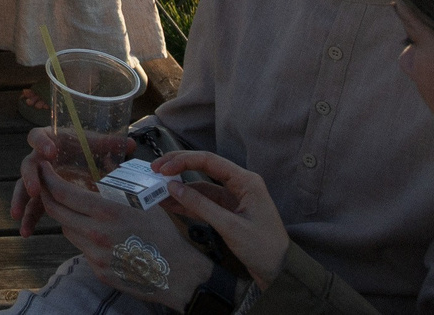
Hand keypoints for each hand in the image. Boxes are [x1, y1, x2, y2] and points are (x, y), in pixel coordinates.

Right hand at [14, 126, 140, 234]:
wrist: (85, 161)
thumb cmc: (88, 149)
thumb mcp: (97, 146)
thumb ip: (109, 145)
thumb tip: (129, 143)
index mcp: (51, 141)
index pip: (39, 136)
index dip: (41, 143)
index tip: (50, 152)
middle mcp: (40, 159)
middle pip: (29, 164)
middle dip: (30, 177)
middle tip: (35, 189)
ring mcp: (38, 178)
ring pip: (24, 188)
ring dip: (20, 200)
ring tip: (18, 214)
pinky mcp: (40, 195)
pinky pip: (31, 207)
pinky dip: (28, 219)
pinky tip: (27, 232)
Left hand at [45, 171, 213, 306]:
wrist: (176, 271)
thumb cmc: (162, 232)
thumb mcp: (142, 199)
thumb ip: (117, 179)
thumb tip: (104, 156)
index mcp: (107, 211)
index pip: (62, 192)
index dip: (47, 178)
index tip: (43, 167)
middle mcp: (96, 234)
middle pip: (56, 212)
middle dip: (46, 194)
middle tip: (47, 184)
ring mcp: (95, 255)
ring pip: (67, 230)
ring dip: (67, 217)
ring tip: (78, 208)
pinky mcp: (98, 270)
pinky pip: (81, 249)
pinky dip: (83, 237)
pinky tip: (98, 233)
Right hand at [155, 151, 291, 288]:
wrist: (280, 273)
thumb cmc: (262, 247)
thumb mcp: (230, 227)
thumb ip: (201, 206)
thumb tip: (172, 187)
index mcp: (245, 181)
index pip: (209, 161)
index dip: (183, 161)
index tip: (161, 168)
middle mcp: (239, 185)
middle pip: (203, 169)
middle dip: (178, 169)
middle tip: (154, 172)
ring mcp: (233, 199)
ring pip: (200, 188)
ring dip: (180, 190)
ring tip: (156, 190)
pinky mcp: (228, 213)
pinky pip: (204, 204)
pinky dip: (187, 204)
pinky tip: (170, 204)